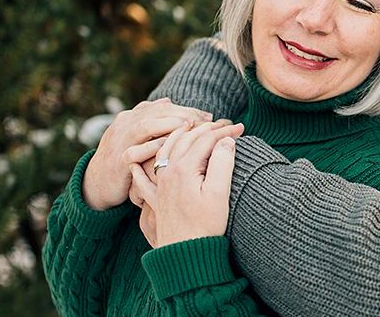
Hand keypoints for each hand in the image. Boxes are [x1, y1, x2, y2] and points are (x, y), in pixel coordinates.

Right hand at [82, 98, 211, 209]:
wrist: (97, 183)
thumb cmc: (128, 159)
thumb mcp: (141, 137)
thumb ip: (156, 122)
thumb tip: (176, 106)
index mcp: (133, 116)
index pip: (164, 106)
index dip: (187, 109)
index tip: (209, 117)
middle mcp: (126, 124)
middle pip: (157, 112)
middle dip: (184, 114)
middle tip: (207, 121)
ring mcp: (120, 141)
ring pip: (145, 126)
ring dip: (170, 125)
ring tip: (191, 128)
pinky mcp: (117, 161)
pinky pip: (135, 152)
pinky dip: (152, 147)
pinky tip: (170, 147)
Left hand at [129, 121, 243, 246]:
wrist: (185, 254)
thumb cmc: (206, 225)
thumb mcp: (220, 193)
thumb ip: (223, 162)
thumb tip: (226, 141)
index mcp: (185, 168)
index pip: (206, 139)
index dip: (225, 131)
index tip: (242, 128)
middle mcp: (169, 172)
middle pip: (186, 139)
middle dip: (207, 128)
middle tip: (225, 124)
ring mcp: (160, 185)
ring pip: (166, 150)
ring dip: (180, 135)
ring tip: (191, 126)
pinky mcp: (156, 198)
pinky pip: (144, 176)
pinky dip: (143, 165)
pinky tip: (138, 162)